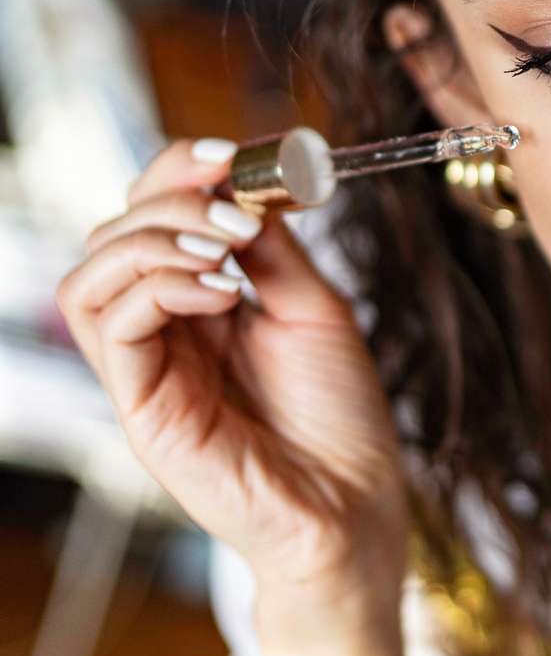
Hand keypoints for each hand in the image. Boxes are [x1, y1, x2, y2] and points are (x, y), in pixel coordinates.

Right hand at [54, 137, 409, 619]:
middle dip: (169, 197)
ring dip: (155, 238)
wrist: (354, 499)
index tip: (231, 156)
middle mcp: (165, 328)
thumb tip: (247, 186)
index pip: (154, 216)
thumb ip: (272, 248)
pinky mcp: (142, 406)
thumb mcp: (313, 305)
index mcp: (203, 299)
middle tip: (237, 210)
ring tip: (225, 250)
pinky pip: (112, 325)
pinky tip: (220, 292)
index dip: (178, 173)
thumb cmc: (340, 412)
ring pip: (91, 275)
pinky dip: (159, 286)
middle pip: (113, 233)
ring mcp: (147, 367)